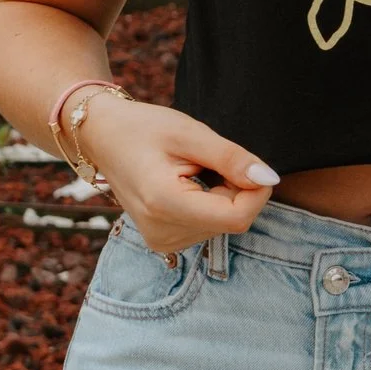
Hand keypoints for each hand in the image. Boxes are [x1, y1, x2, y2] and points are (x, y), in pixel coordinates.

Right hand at [78, 96, 279, 257]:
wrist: (101, 136)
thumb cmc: (143, 128)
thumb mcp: (190, 133)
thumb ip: (231, 158)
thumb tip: (269, 179)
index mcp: (165, 205)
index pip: (237, 217)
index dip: (256, 191)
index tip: (250, 164)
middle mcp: (162, 232)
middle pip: (232, 221)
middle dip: (236, 189)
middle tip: (209, 159)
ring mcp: (161, 241)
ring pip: (222, 224)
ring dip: (222, 195)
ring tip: (191, 170)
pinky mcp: (163, 241)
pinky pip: (208, 226)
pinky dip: (210, 203)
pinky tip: (187, 184)